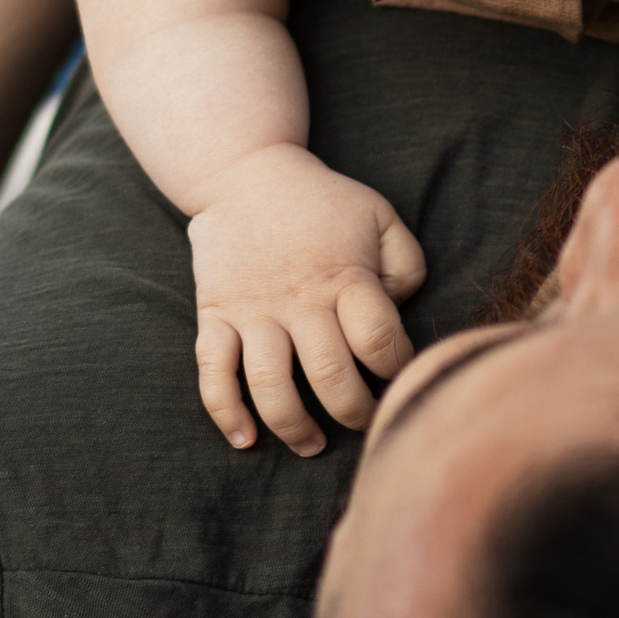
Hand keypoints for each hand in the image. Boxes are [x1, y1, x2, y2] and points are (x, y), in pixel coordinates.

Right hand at [189, 146, 426, 456]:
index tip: (398, 376)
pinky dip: (226, 412)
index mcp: (345, 278)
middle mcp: (299, 302)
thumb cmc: (322, 201)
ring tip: (313, 444)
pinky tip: (245, 438)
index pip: (380, 342)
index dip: (397, 369)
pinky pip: (213, 373)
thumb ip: (405, 264)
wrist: (244, 172)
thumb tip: (397, 313)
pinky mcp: (216, 315)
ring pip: (271, 387)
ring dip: (294, 426)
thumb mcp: (380, 215)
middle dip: (354, 412)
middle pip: (330, 377)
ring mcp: (253, 311)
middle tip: (363, 421)